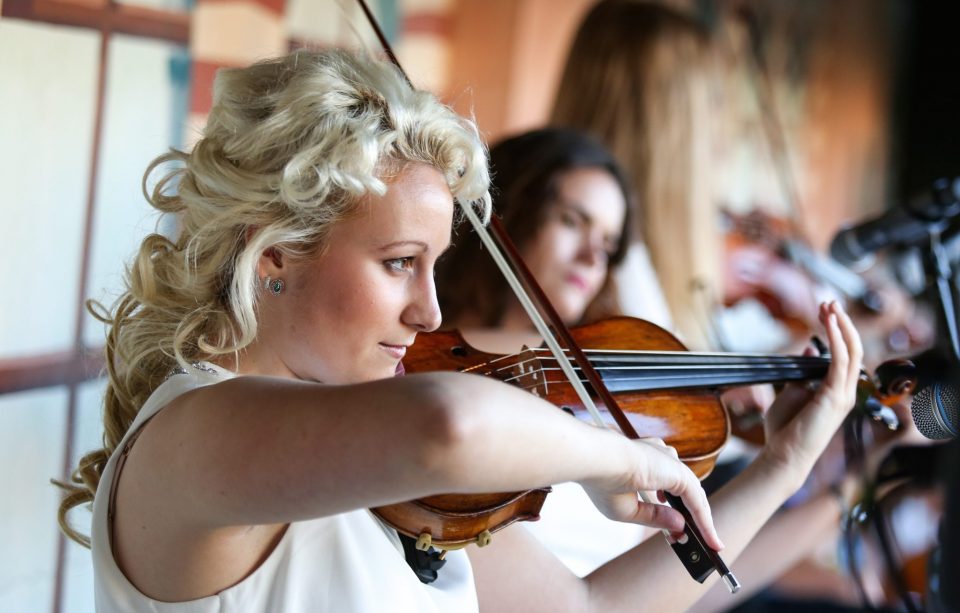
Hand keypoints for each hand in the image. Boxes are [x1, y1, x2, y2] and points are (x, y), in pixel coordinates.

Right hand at [580, 436, 723, 550]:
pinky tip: (710, 540)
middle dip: (689, 519)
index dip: (671, 512)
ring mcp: (671, 465)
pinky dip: (705, 523)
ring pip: (694, 497)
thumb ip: (655, 517)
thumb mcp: (628, 510)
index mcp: (644, 463)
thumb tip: (680, 525)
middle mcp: (660, 460)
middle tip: (692, 542)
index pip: (666, 487)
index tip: (673, 533)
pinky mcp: (679, 473)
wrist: (598, 463)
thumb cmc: (602, 482)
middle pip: (684, 492)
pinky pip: (697, 503)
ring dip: (701, 522)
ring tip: (708, 544)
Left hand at [761, 302, 863, 483]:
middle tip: (829, 302)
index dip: (836, 330)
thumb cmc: (785, 428)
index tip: (823, 311)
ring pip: (851, 350)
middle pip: (853, 348)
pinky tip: (828, 323)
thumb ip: (803, 371)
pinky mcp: (834, 396)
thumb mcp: (792, 391)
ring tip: (830, 305)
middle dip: (842, 322)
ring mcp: (843, 394)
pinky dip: (836, 338)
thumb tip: (811, 349)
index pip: (844, 353)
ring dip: (841, 325)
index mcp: (836, 390)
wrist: (784, 454)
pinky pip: (840, 361)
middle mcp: (844, 391)